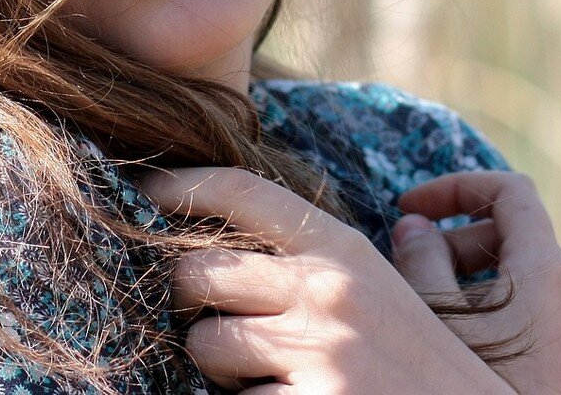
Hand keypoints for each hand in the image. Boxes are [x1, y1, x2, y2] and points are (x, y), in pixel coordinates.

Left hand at [136, 166, 511, 393]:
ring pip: (205, 345)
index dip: (183, 185)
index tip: (144, 191)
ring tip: (273, 377)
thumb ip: (317, 260)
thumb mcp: (379, 292)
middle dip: (193, 305)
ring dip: (221, 368)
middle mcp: (327, 291)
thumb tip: (229, 229)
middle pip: (197, 273)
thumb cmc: (416, 368)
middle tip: (222, 325)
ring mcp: (316, 353)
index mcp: (345, 251)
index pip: (244, 192)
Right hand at [393, 171, 560, 394]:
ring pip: (526, 285)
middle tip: (411, 266)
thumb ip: (421, 262)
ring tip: (433, 316)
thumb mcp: (436, 321)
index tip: (411, 209)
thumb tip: (415, 226)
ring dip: (475, 284)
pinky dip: (500, 318)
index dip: (457, 187)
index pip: (510, 191)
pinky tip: (464, 352)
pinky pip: (540, 322)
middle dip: (457, 242)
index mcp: (546, 272)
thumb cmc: (481, 387)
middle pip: (517, 238)